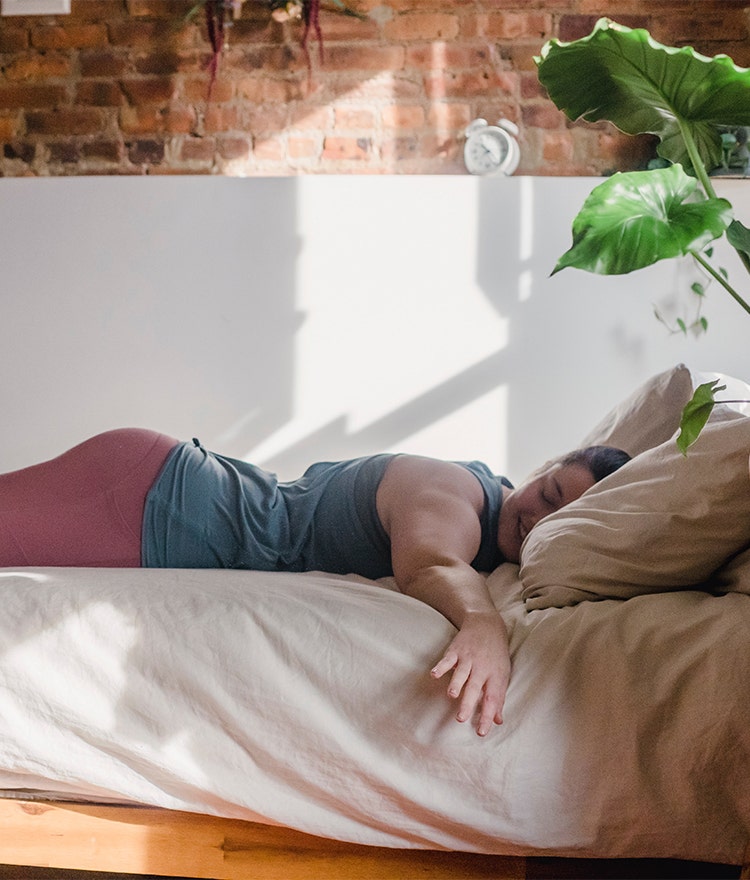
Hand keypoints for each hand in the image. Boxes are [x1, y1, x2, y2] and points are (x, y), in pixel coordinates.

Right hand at [430, 611, 510, 736]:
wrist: (486, 624)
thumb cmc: (496, 654)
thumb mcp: (502, 674)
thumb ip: (498, 697)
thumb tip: (498, 721)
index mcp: (496, 675)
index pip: (493, 698)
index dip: (487, 715)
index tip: (481, 732)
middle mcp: (482, 667)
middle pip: (475, 687)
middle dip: (468, 703)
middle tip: (460, 719)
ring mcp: (468, 657)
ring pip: (462, 673)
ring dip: (456, 683)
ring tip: (451, 695)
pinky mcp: (456, 650)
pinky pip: (448, 659)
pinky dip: (441, 666)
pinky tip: (434, 675)